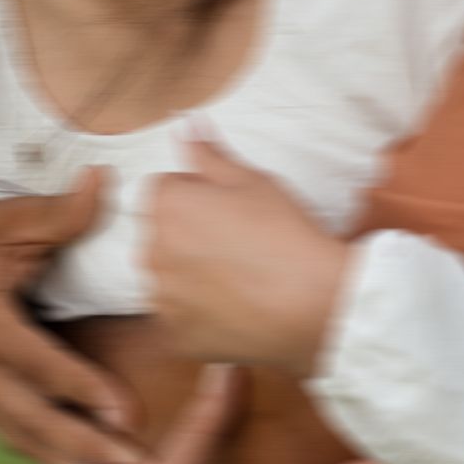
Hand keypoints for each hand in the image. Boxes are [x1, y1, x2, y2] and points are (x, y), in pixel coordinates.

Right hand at [0, 176, 145, 463]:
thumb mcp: (9, 217)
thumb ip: (59, 212)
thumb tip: (104, 180)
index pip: (38, 365)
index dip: (83, 389)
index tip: (126, 412)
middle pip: (33, 417)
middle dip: (88, 445)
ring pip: (23, 435)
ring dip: (74, 456)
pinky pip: (11, 432)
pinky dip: (48, 449)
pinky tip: (88, 460)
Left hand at [144, 139, 350, 376]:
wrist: (312, 304)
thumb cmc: (284, 234)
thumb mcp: (252, 180)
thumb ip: (209, 154)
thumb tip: (184, 125)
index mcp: (167, 206)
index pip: (163, 189)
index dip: (197, 194)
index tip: (230, 209)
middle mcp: (152, 252)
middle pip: (160, 233)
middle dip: (187, 233)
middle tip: (238, 242)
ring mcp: (162, 300)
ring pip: (168, 276)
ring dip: (190, 273)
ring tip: (239, 277)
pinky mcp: (175, 337)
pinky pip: (179, 317)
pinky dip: (198, 313)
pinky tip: (235, 308)